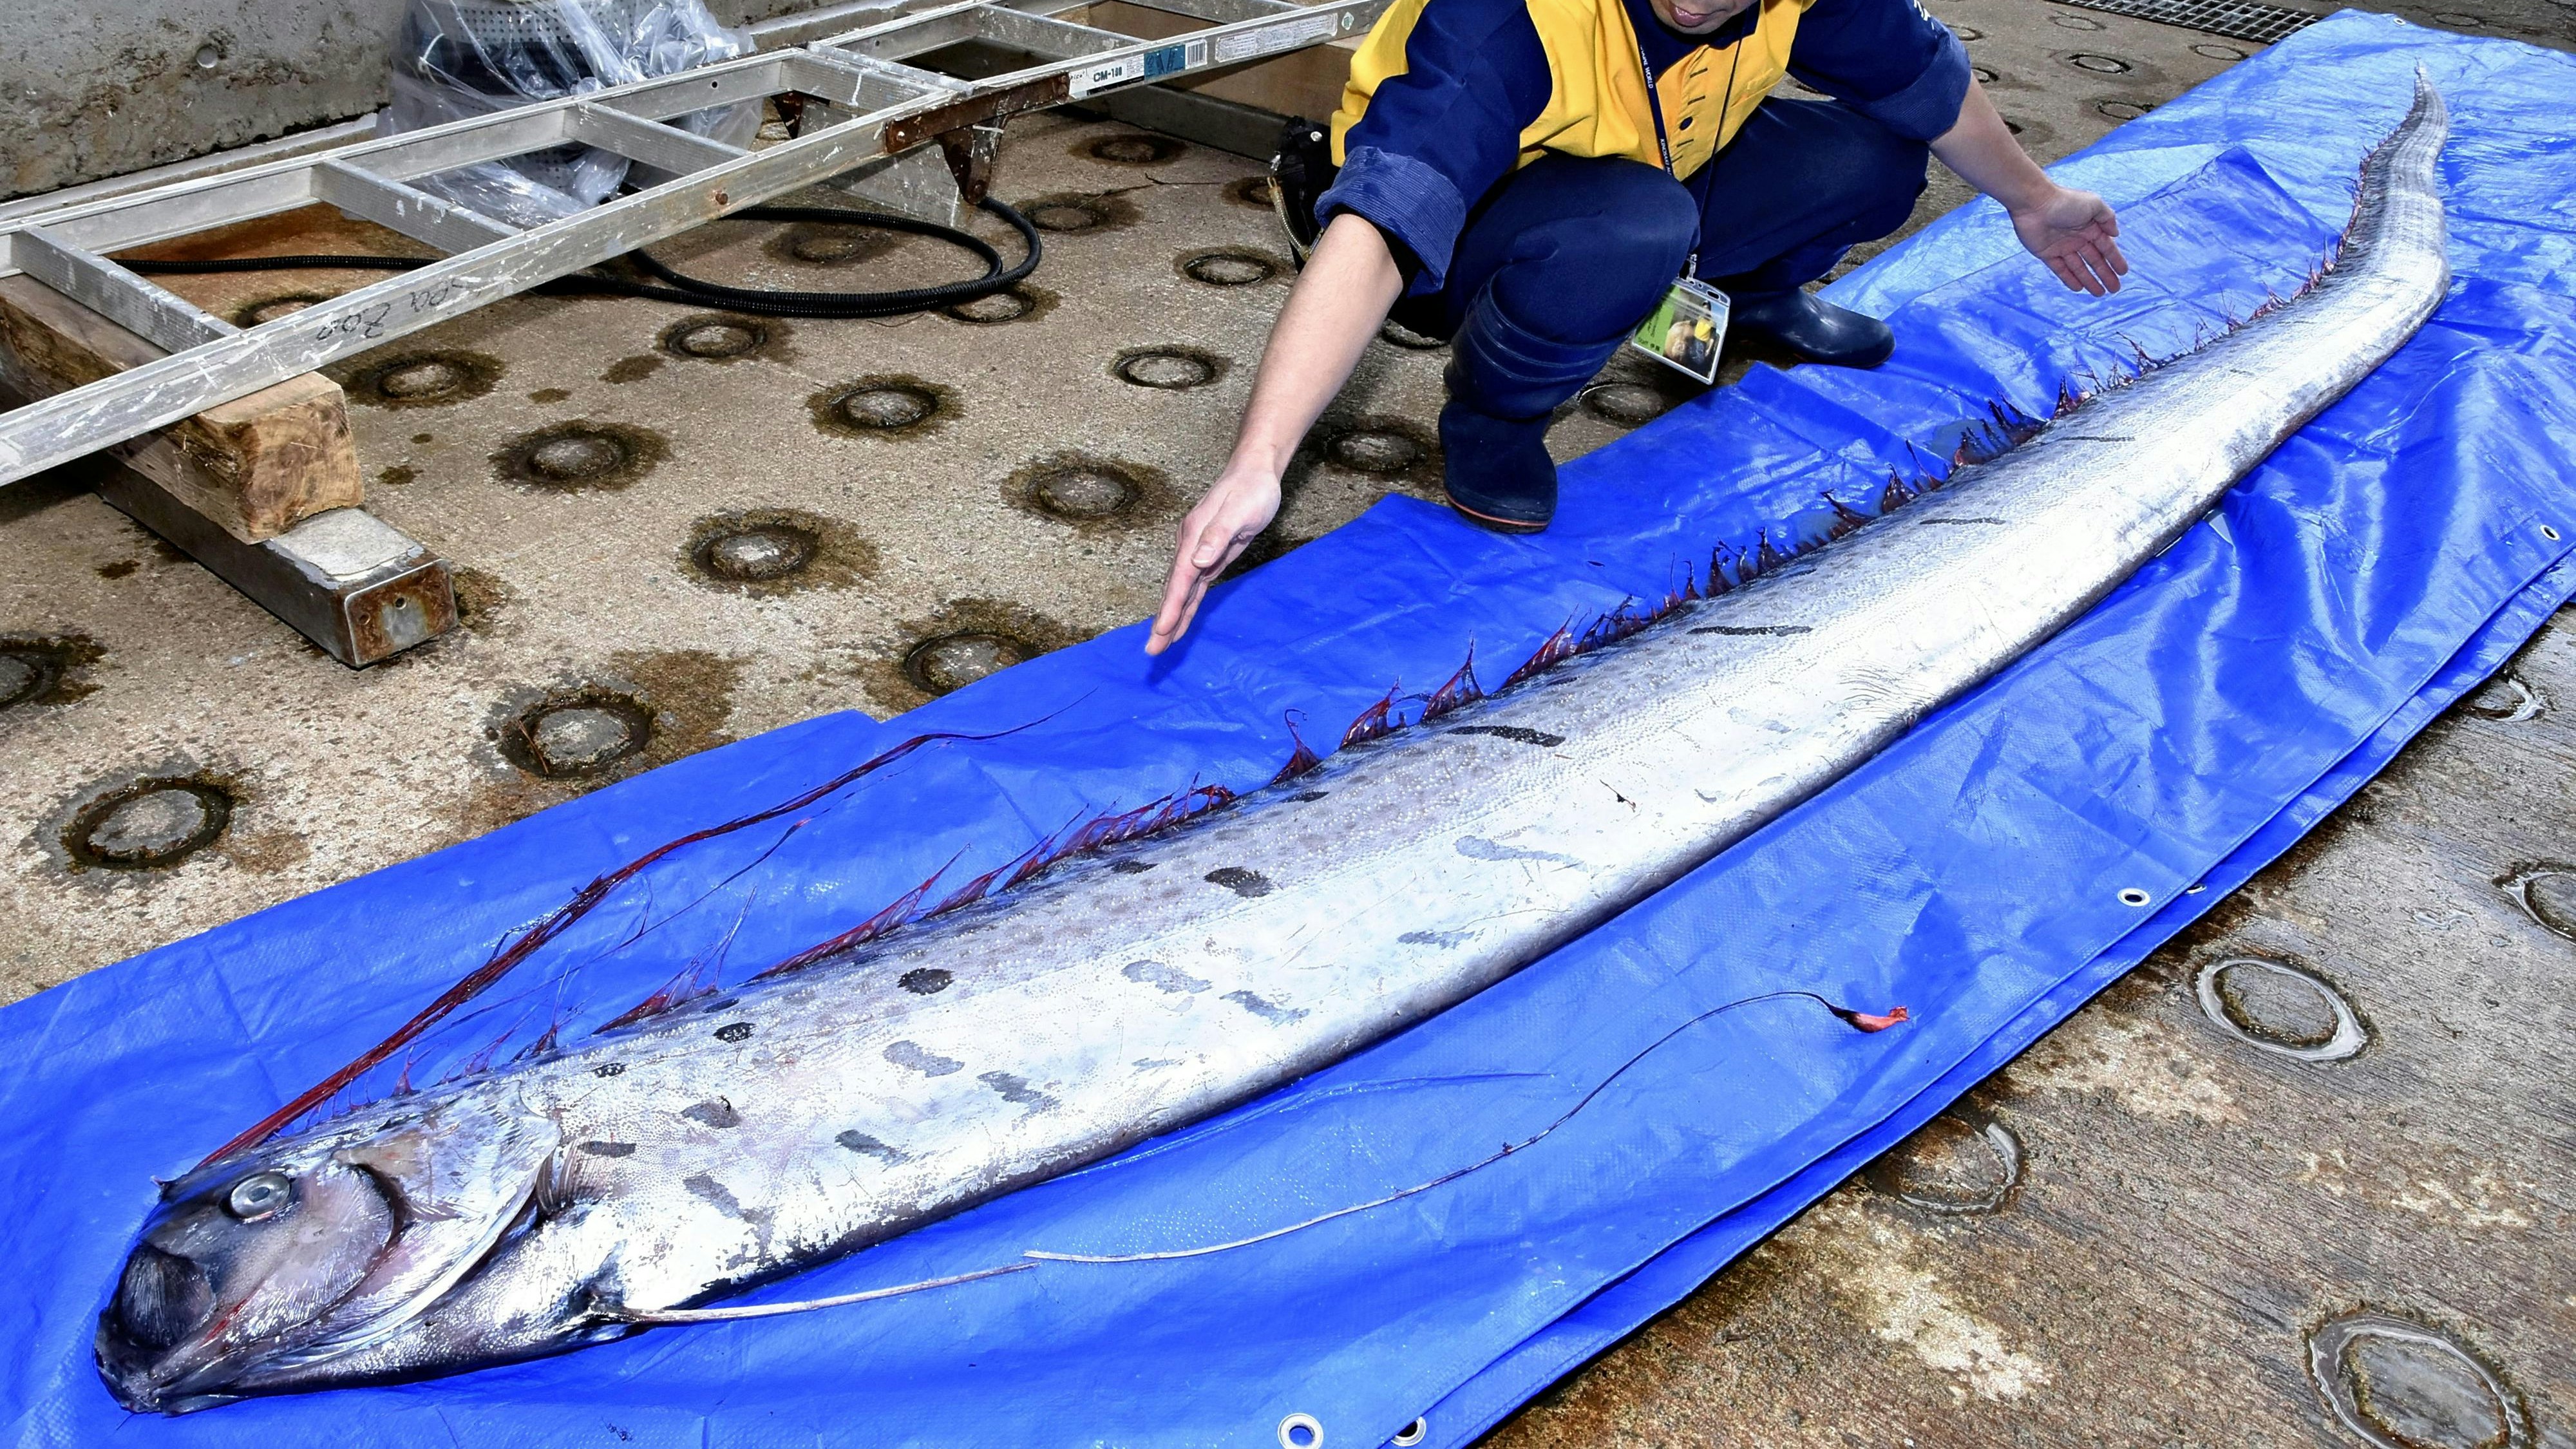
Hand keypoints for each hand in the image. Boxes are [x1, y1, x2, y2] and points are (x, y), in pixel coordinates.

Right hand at [1145, 466, 1281, 654]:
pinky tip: (1180, 621)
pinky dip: (1187, 605)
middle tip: (1152, 651)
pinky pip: (1194, 587)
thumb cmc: (1250, 490)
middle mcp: (1191, 547)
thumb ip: (1218, 535)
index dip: (1171, 607)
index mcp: (1194, 537)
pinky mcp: (1210, 556)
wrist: (1254, 473)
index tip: (1161, 631)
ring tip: (1161, 644)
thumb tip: (1197, 562)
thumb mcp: (1239, 511)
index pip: (1180, 579)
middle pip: (1174, 590)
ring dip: (1172, 617)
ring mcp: (1198, 552)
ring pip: (1182, 591)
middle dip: (1164, 620)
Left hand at [2012, 186, 2127, 295]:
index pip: (2106, 247)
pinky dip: (2069, 279)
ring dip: (2090, 280)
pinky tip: (2079, 288)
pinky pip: (2060, 269)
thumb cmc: (2066, 201)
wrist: (2035, 203)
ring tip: (2100, 293)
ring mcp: (2062, 246)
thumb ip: (2107, 218)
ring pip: (2079, 268)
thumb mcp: (2094, 204)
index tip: (2123, 272)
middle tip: (2115, 289)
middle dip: (2105, 274)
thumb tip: (2116, 234)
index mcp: (2090, 226)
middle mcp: (2077, 237)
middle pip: (2094, 260)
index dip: (2115, 260)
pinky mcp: (2046, 253)